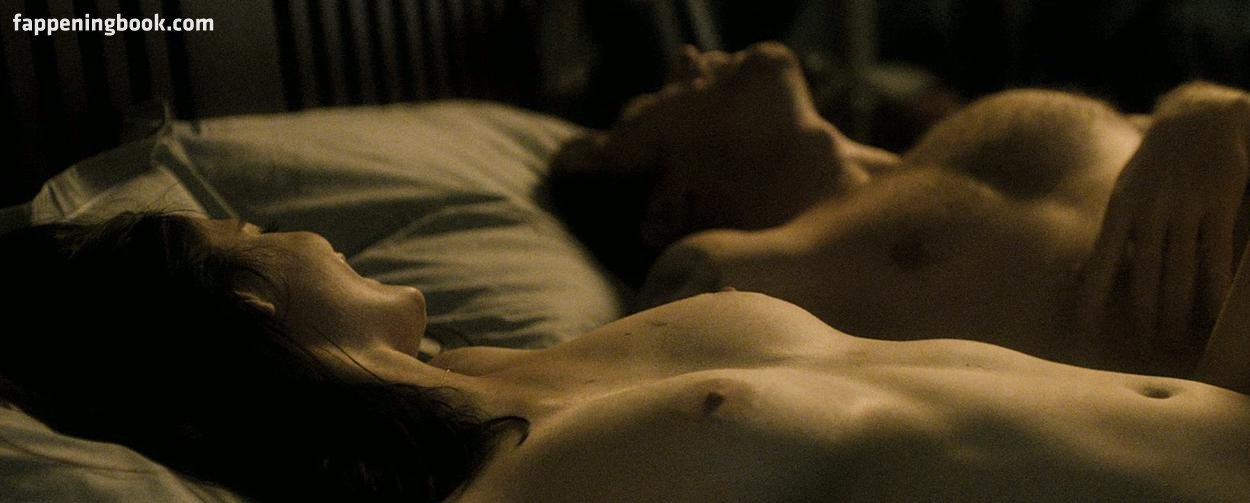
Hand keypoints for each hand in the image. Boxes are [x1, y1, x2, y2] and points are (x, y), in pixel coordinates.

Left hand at [1075, 83, 1249, 369]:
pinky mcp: (1219, 200)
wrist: (1198, 115)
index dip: (1092, 296)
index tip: (1084, 328)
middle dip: (1143, 314)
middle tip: (1143, 348)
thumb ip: (1114, 233)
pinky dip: (1215, 286)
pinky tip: (1214, 312)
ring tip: (1177, 340)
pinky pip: (1216, 253)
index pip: (1100, 260)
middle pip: (1143, 275)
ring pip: (1180, 270)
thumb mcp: (1126, 191)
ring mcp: (1185, 204)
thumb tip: (1080, 276)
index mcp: (1120, 206)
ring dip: (1179, 309)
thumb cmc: (1156, 166)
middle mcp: (1150, 208)